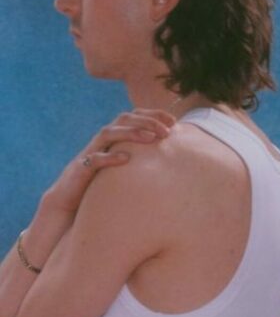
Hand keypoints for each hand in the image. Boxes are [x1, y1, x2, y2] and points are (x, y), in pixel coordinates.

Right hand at [42, 109, 174, 217]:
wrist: (68, 202)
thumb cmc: (102, 183)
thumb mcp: (125, 167)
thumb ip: (142, 158)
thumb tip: (173, 157)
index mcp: (113, 139)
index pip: (132, 116)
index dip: (152, 114)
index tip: (173, 120)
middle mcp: (101, 142)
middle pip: (122, 120)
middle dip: (146, 121)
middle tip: (167, 131)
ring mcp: (90, 153)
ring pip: (108, 133)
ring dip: (131, 133)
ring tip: (152, 138)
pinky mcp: (80, 169)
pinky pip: (94, 159)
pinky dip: (110, 157)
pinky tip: (126, 159)